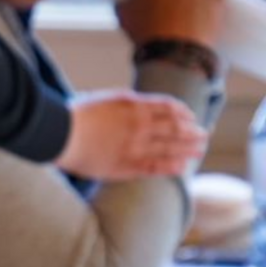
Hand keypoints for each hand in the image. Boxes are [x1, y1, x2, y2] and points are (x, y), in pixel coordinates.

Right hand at [57, 89, 206, 179]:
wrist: (60, 133)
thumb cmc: (77, 116)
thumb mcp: (105, 99)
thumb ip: (126, 102)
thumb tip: (141, 104)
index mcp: (133, 105)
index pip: (168, 107)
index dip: (182, 113)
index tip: (191, 117)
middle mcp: (139, 125)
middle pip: (175, 128)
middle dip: (192, 131)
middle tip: (205, 134)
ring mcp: (135, 146)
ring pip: (170, 147)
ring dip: (189, 148)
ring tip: (201, 150)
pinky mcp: (126, 165)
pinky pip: (155, 167)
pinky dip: (171, 166)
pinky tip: (183, 167)